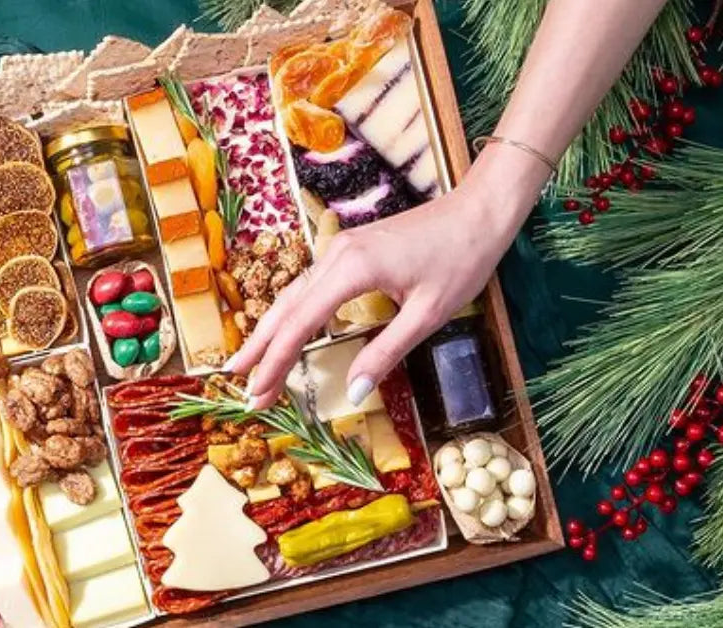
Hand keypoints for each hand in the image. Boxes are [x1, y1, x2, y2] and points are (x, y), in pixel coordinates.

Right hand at [225, 158, 542, 409]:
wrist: (480, 210)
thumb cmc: (461, 259)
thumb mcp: (427, 314)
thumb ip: (386, 353)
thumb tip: (354, 392)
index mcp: (352, 269)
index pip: (300, 324)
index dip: (276, 362)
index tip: (257, 393)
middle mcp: (337, 254)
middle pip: (286, 307)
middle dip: (261, 350)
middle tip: (243, 389)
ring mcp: (341, 248)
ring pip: (294, 294)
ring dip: (272, 331)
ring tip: (251, 365)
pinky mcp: (351, 248)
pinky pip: (310, 284)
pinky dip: (292, 312)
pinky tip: (287, 330)